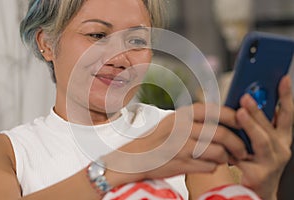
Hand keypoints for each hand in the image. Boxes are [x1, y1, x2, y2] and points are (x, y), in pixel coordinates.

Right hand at [102, 103, 247, 186]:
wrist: (135, 156)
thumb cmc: (157, 139)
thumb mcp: (175, 121)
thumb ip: (196, 119)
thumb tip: (224, 120)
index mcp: (183, 114)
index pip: (216, 111)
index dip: (234, 117)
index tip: (244, 123)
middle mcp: (183, 128)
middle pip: (221, 133)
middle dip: (238, 143)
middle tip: (243, 150)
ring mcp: (181, 146)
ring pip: (217, 152)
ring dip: (227, 157)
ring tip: (229, 159)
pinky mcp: (180, 163)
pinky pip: (208, 166)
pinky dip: (213, 167)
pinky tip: (209, 165)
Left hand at [235, 75, 292, 199]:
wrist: (257, 190)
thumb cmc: (256, 160)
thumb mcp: (259, 140)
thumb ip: (255, 124)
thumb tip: (242, 102)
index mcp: (281, 137)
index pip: (286, 114)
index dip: (286, 96)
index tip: (282, 78)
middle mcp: (281, 149)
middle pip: (271, 125)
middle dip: (259, 109)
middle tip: (246, 96)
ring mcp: (271, 162)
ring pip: (261, 140)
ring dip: (251, 125)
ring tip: (240, 113)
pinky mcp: (258, 175)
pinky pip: (242, 158)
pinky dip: (231, 148)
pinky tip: (222, 141)